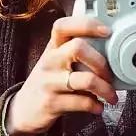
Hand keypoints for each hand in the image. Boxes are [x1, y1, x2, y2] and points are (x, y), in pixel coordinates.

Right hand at [8, 16, 118, 135]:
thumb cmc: (49, 81)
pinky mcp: (51, 103)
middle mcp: (49, 61)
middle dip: (101, 62)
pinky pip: (81, 102)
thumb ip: (77, 52)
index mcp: (53, 47)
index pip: (63, 26)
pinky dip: (95, 106)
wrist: (23, 110)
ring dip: (105, 88)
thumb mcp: (57, 61)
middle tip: (110, 75)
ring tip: (111, 96)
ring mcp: (49, 82)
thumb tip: (111, 48)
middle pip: (78, 48)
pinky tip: (98, 107)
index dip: (87, 25)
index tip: (107, 31)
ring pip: (85, 79)